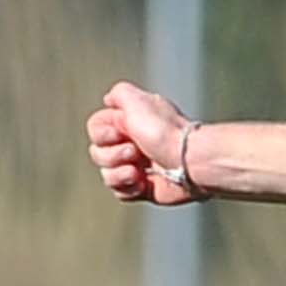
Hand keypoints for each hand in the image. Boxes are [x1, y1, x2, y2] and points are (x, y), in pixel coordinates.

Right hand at [88, 80, 200, 206]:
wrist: (189, 162)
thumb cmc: (164, 131)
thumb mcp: (137, 100)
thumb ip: (119, 93)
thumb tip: (108, 99)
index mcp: (128, 123)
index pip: (95, 129)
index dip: (103, 134)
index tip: (121, 132)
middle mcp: (131, 143)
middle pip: (98, 153)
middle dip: (113, 155)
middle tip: (135, 152)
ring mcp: (137, 167)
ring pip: (107, 174)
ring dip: (119, 174)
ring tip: (139, 172)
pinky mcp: (144, 187)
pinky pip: (119, 191)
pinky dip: (128, 188)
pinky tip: (143, 183)